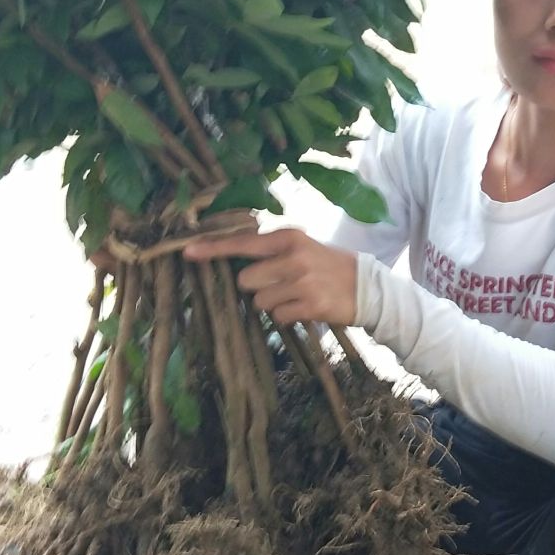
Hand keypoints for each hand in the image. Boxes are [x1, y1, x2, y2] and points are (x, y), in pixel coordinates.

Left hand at [182, 226, 358, 327]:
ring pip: (259, 301)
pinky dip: (287, 315)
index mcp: (288, 238)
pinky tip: (304, 307)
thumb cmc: (326, 266)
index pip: (242, 243)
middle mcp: (293, 257)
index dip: (213, 249)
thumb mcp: (301, 247)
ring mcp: (302, 282)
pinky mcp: (310, 305)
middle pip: (245, 280)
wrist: (366, 287)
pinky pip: (277, 316)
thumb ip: (270, 251)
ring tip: (295, 295)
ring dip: (271, 303)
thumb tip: (233, 264)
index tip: (187, 252)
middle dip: (256, 287)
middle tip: (280, 284)